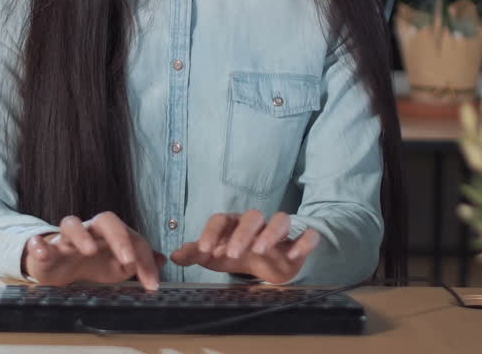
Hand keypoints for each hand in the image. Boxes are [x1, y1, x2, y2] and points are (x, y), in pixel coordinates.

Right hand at [22, 212, 163, 289]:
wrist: (57, 266)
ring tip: (88, 251)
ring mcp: (65, 238)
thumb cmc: (90, 263)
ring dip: (81, 235)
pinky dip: (39, 246)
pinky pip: (38, 242)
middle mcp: (89, 231)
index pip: (131, 237)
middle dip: (119, 237)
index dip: (143, 259)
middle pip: (105, 220)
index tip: (151, 285)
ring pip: (70, 224)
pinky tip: (42, 253)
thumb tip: (161, 261)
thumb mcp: (117, 267)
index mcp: (109, 235)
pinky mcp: (44, 249)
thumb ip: (139, 263)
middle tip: (128, 261)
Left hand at [170, 210, 319, 283]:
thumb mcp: (218, 257)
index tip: (204, 251)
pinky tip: (294, 255)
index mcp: (234, 224)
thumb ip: (196, 255)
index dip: (212, 232)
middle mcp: (257, 223)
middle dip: (242, 233)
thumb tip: (173, 256)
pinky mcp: (300, 241)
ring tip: (260, 250)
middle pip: (251, 216)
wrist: (274, 263)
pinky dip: (304, 242)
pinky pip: (308, 235)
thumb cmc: (242, 255)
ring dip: (271, 232)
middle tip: (232, 254)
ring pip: (280, 219)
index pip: (221, 219)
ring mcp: (281, 231)